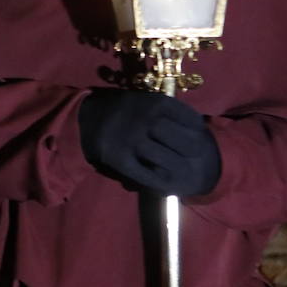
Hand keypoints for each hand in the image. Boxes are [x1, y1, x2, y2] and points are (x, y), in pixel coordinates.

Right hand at [77, 89, 220, 196]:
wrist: (86, 119)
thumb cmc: (122, 111)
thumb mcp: (144, 101)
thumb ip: (165, 110)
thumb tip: (196, 126)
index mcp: (153, 103)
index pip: (186, 116)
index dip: (197, 128)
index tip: (201, 133)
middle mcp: (143, 120)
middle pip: (178, 138)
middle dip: (191, 148)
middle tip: (197, 155)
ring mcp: (130, 140)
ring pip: (163, 159)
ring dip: (177, 167)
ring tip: (185, 173)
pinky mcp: (119, 158)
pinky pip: (144, 174)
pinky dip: (158, 182)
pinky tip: (167, 185)